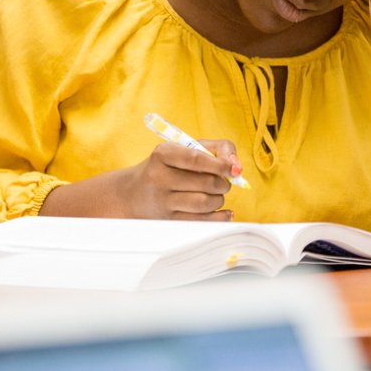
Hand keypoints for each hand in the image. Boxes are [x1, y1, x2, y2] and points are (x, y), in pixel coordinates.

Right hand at [119, 140, 241, 220]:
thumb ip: (217, 149)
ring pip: (205, 203)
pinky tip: (223, 211)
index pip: (196, 159)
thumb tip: (237, 167)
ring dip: (219, 199)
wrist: (133, 193)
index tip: (234, 169)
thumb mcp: (186, 149)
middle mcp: (159, 177)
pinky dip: (219, 217)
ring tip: (216, 195)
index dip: (220, 164)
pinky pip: (201, 221)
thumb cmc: (168, 167)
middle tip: (223, 183)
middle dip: (223, 183)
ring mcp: (162, 201)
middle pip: (206, 182)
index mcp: (163, 154)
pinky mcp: (168, 220)